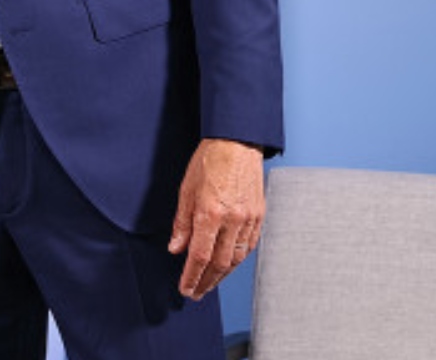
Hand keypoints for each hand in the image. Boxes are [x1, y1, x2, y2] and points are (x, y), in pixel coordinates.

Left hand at [167, 138, 266, 299]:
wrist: (237, 142)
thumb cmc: (209, 161)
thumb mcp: (186, 190)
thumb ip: (182, 223)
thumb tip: (176, 248)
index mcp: (210, 213)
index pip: (199, 256)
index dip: (192, 276)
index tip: (186, 289)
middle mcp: (232, 220)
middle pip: (220, 263)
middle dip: (207, 281)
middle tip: (196, 293)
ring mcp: (248, 218)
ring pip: (237, 257)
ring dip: (223, 275)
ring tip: (210, 283)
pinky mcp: (259, 215)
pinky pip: (249, 245)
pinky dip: (238, 259)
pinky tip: (230, 264)